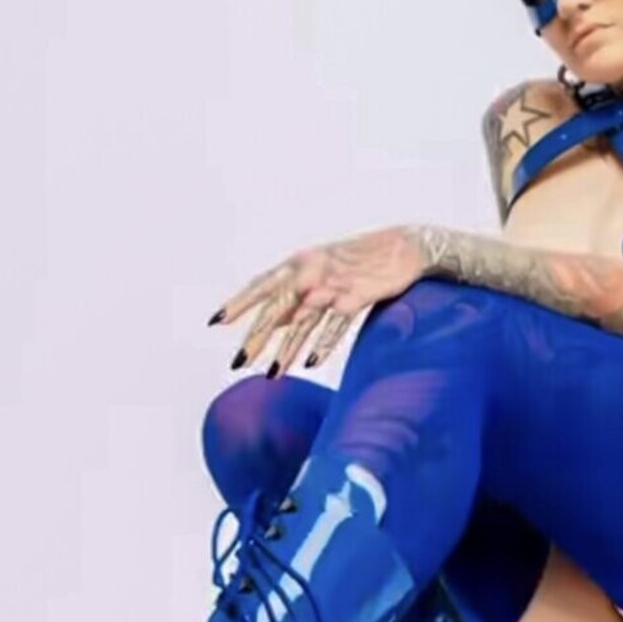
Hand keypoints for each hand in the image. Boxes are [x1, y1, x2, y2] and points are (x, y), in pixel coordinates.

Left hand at [208, 225, 432, 374]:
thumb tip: (273, 324)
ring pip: (304, 320)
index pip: (262, 284)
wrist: (405, 247)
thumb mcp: (323, 273)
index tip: (217, 322)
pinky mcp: (358, 296)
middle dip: (257, 336)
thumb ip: (298, 297)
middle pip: (277, 307)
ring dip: (288, 349)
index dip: (239, 303)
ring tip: (274, 375)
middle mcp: (312, 270)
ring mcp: (334, 283)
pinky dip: (324, 343)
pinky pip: (336, 324)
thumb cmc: (361, 262)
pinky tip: (312, 363)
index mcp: (299, 263)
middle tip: (239, 362)